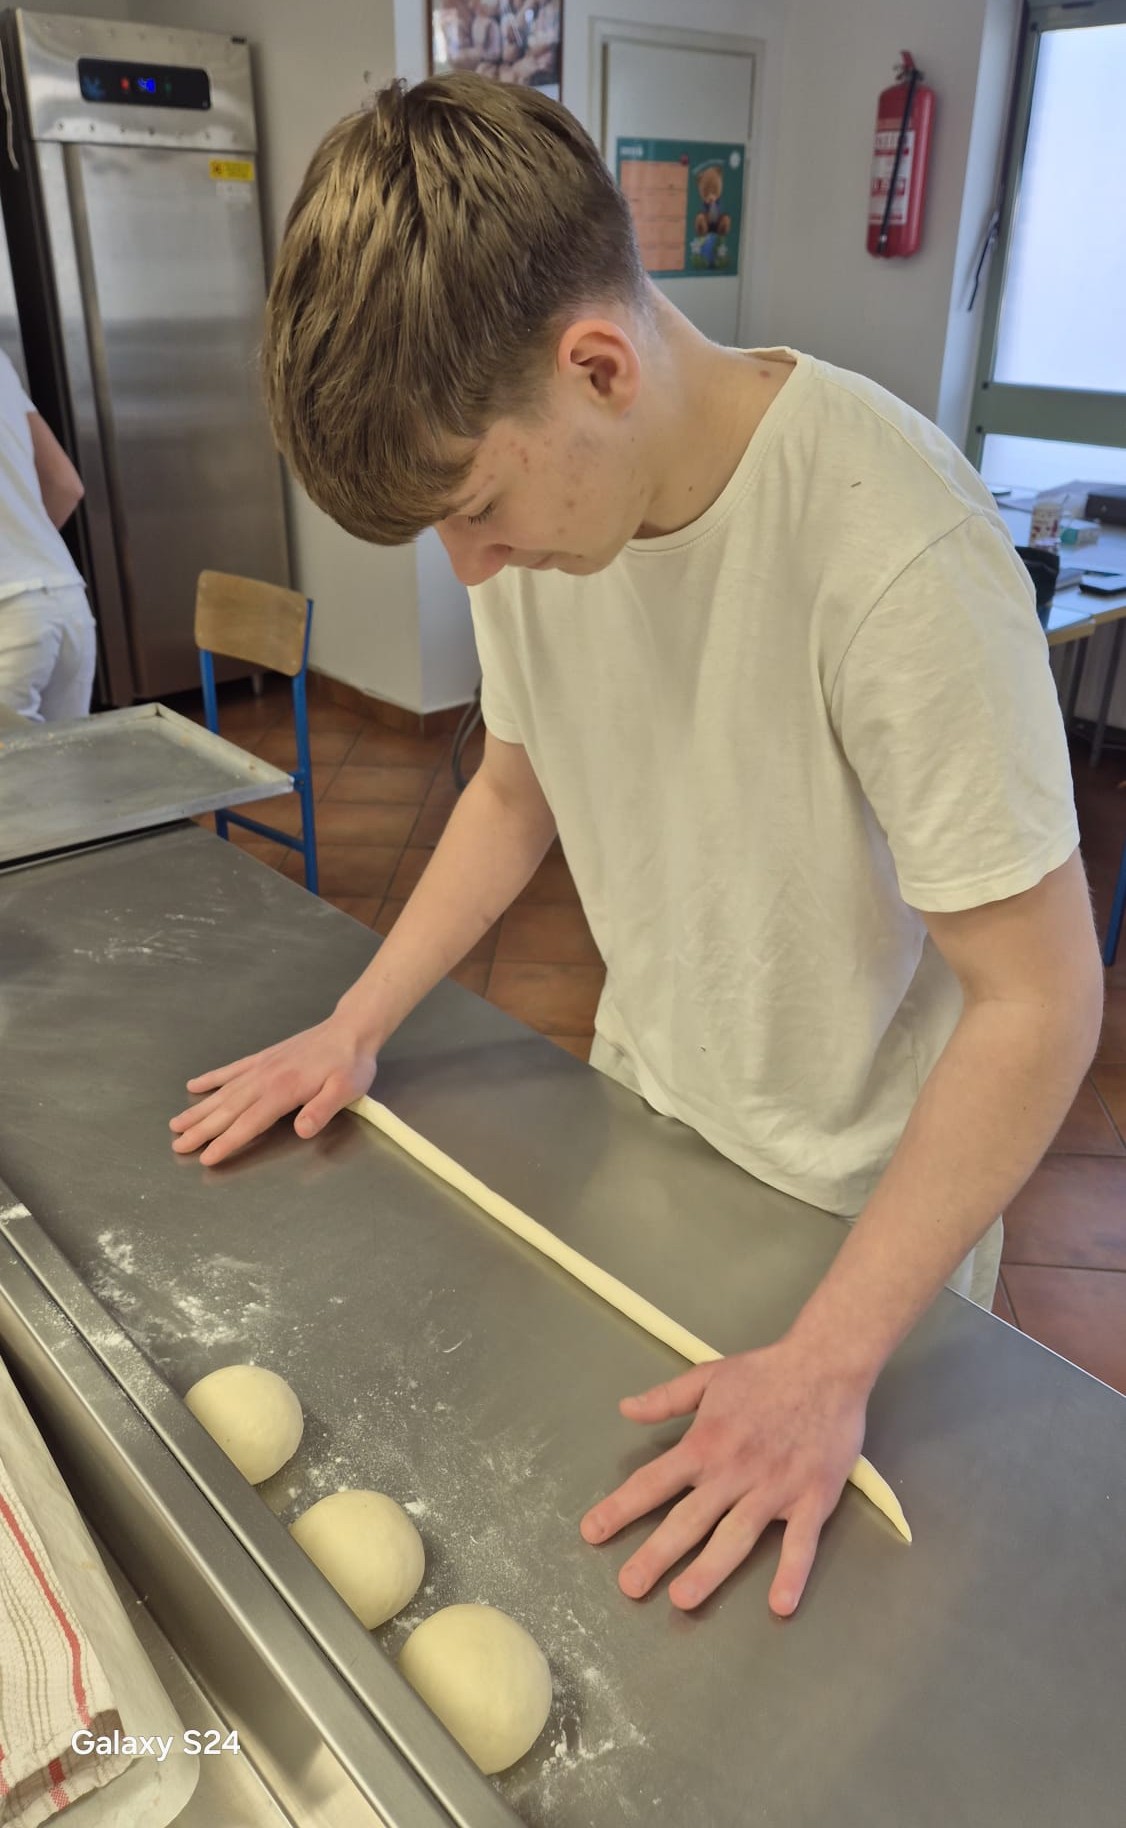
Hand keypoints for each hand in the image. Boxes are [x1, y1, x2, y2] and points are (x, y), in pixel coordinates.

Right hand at [169, 1015, 377, 1165]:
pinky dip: (211, 1078)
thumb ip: (322, 1110)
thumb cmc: (350, 1064)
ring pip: (223, 1092)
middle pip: (228, 1109)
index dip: (227, 1141)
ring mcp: (261, 1066)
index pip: (249, 1122)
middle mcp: (265, 1078)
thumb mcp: (346, 1090)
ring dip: (199, 1109)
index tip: (206, 1157)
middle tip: (177, 1146)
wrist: (350, 1030)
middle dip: (201, 1130)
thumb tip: (301, 1130)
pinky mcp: (263, 1058)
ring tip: (176, 1124)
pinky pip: (231, 1069)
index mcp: (284, 1090)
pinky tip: (194, 1086)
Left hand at [580, 1338, 869, 1616]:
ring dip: (710, 1570)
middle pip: (689, 1519)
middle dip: (657, 1553)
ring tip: (682, 1599)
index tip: (592, 1532)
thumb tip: (625, 1409)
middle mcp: (733, 1471)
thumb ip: (667, 1399)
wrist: (827, 1364)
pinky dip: (792, 1572)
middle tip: (629, 1586)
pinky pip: (801, 1542)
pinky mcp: (813, 1498)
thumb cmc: (765, 1372)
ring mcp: (774, 1488)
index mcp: (705, 1443)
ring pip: (736, 1536)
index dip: (621, 1508)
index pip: (654, 1480)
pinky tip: (780, 1605)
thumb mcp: (709, 1376)